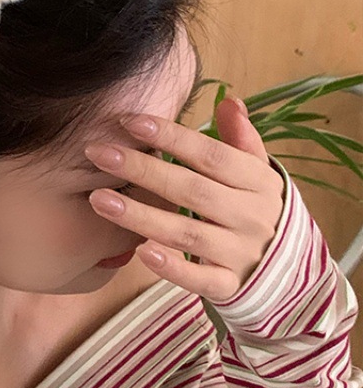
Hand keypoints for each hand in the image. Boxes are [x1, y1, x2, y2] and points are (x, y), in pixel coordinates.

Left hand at [85, 95, 285, 301]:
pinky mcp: (230, 286)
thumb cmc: (255, 209)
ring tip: (98, 199)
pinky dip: (173, 268)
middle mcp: (250, 216)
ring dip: (141, 217)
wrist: (289, 271)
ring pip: (188, 234)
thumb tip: (230, 101)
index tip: (129, 121)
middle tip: (98, 153)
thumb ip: (241, 139)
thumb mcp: (257, 173)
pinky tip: (140, 252)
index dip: (171, 136)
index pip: (211, 155)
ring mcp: (240, 253)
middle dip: (143, 170)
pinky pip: (201, 280)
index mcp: (257, 182)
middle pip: (192, 190)